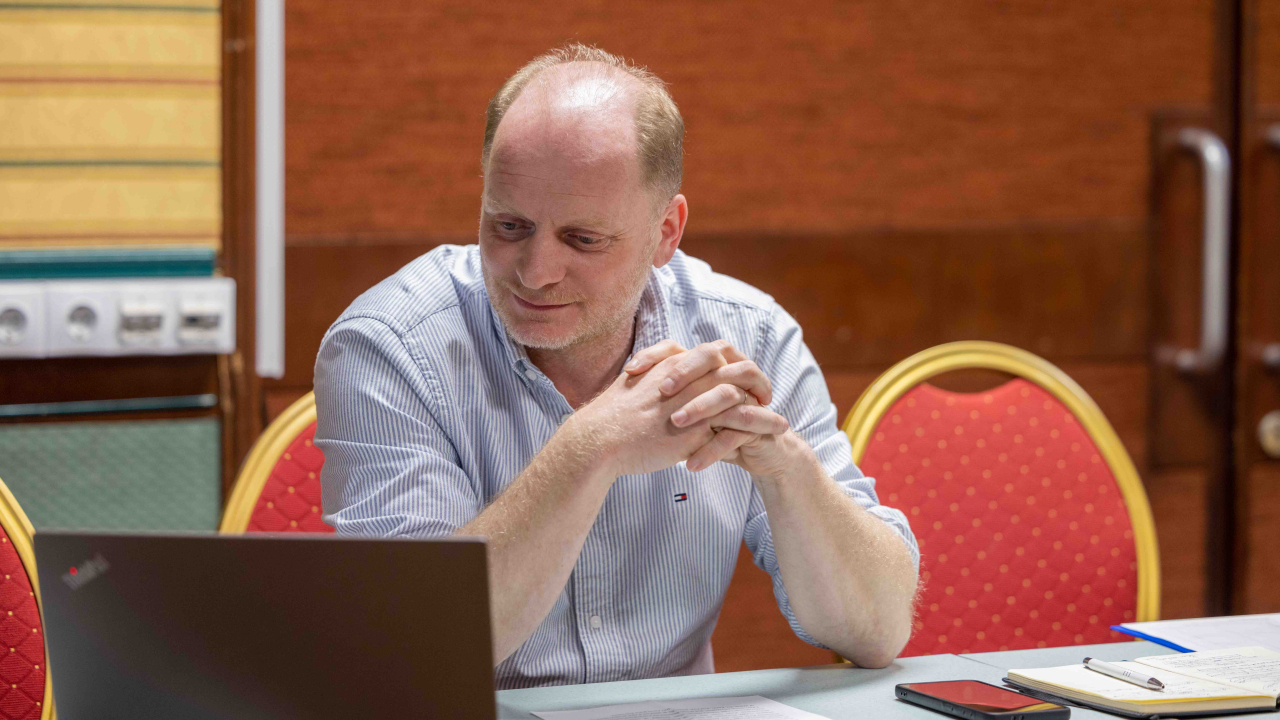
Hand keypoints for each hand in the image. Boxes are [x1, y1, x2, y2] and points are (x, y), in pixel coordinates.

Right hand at [568, 340, 771, 477]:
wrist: (600, 440)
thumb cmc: (611, 418)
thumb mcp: (635, 382)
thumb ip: (654, 371)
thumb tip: (664, 372)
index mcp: (674, 363)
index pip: (716, 353)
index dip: (734, 363)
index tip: (745, 377)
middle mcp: (688, 377)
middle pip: (736, 367)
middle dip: (757, 379)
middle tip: (767, 394)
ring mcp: (695, 401)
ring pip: (743, 395)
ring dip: (765, 408)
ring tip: (780, 422)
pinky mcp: (698, 428)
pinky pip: (738, 423)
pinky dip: (759, 426)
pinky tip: (773, 434)